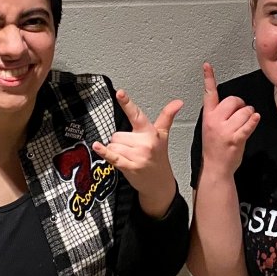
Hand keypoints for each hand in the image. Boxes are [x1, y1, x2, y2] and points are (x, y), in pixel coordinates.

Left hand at [93, 89, 182, 216]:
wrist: (160, 183)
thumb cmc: (159, 158)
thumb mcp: (163, 135)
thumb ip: (167, 116)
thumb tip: (178, 102)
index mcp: (150, 132)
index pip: (137, 115)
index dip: (127, 103)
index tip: (119, 92)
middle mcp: (144, 143)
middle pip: (117, 134)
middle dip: (121, 142)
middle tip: (133, 150)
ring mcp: (137, 155)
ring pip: (113, 144)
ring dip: (116, 151)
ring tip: (129, 157)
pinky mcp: (129, 166)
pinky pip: (112, 156)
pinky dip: (104, 152)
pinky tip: (97, 146)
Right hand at [199, 62, 258, 177]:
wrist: (216, 168)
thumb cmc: (215, 148)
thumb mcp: (209, 128)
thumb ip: (218, 114)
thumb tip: (234, 104)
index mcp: (208, 116)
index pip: (208, 94)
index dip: (208, 78)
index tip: (207, 65)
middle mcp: (216, 121)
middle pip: (234, 100)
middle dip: (241, 106)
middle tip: (239, 117)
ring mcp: (226, 130)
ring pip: (246, 111)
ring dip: (249, 116)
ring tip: (243, 126)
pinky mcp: (236, 138)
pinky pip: (249, 123)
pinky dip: (254, 121)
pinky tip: (254, 120)